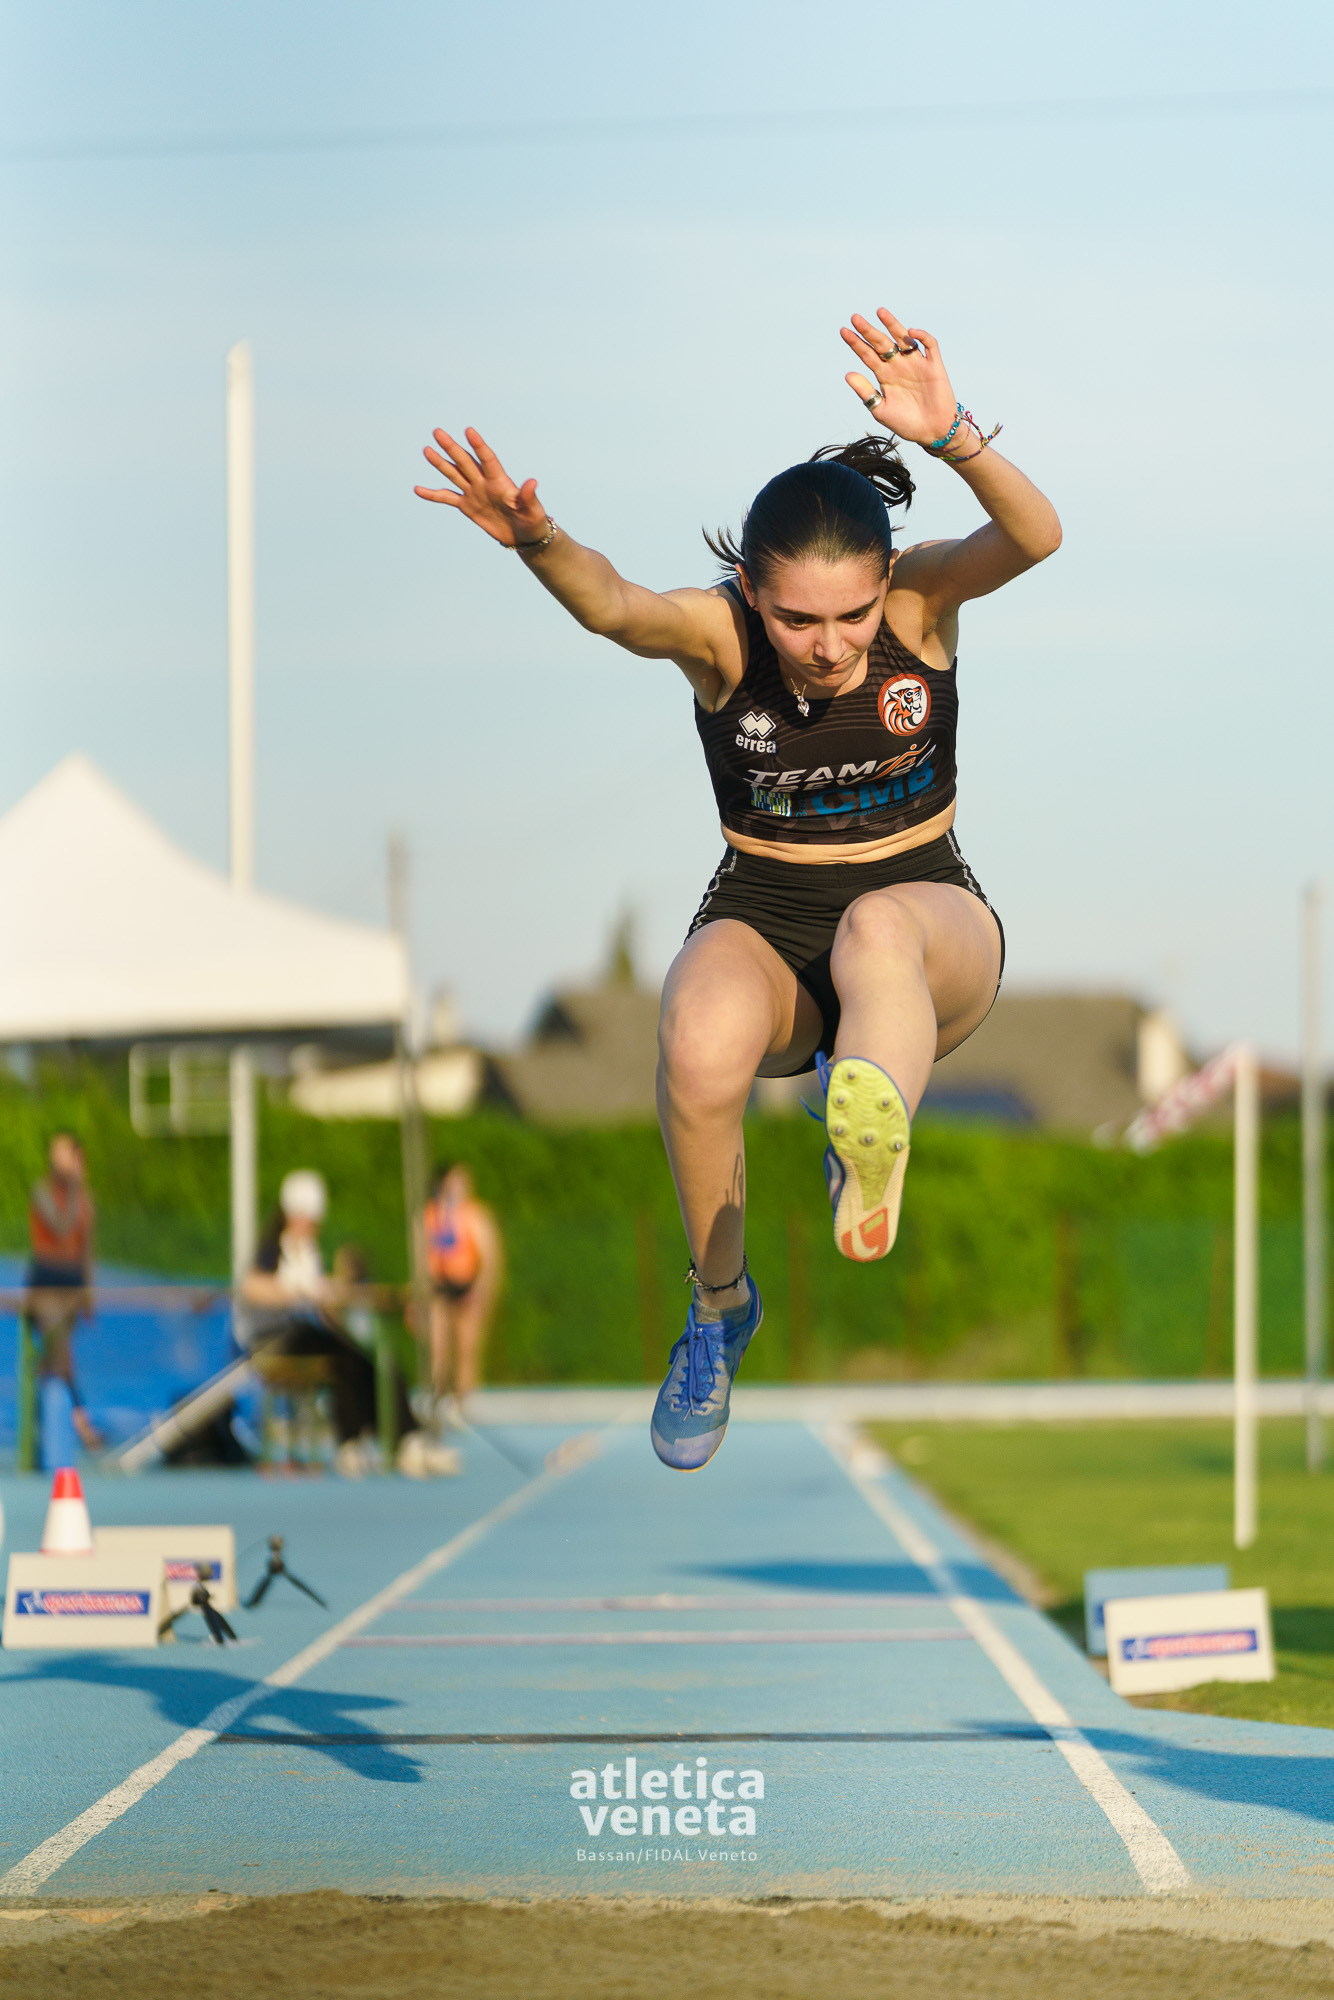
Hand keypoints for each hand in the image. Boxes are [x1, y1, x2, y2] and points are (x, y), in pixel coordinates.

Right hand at [414, 427, 548, 547]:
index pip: (488, 459)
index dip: (479, 446)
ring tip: (427, 450)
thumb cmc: (533, 522)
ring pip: (454, 474)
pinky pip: (447, 498)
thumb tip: (532, 482)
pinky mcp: (467, 506)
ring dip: (440, 463)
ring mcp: (474, 493)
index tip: (469, 431)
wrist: (524, 537)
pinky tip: (418, 489)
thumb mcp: (533, 510)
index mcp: (500, 481)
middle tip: (438, 432)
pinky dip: (433, 494)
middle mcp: (484, 483)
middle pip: (465, 462)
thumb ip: (528, 496)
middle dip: (452, 448)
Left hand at [840, 309, 959, 448]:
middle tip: (855, 318)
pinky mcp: (934, 365)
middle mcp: (899, 366)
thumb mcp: (881, 410)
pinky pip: (930, 345)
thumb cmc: (906, 424)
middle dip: (869, 330)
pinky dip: (922, 336)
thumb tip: (848, 374)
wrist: (932, 432)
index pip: (867, 354)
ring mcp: (916, 363)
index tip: (843, 331)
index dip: (856, 343)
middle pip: (882, 343)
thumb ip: (866, 392)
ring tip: (880, 312)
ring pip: (903, 338)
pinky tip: (911, 331)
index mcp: (885, 376)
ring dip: (892, 325)